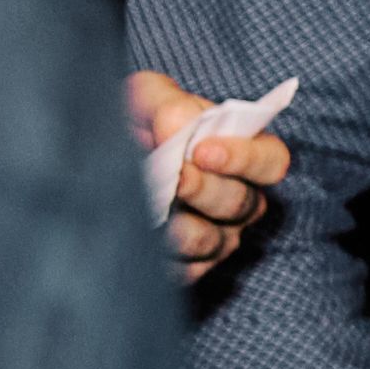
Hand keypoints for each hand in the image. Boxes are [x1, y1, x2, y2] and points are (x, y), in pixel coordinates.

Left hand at [129, 71, 291, 279]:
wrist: (98, 158)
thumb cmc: (137, 123)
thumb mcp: (148, 98)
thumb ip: (166, 103)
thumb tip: (177, 128)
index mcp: (245, 156)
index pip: (271, 161)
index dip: (245, 158)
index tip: (202, 150)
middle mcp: (240, 201)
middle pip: (242, 203)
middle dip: (207, 190)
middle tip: (174, 178)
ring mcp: (218, 238)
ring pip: (213, 241)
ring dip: (182, 228)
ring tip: (150, 211)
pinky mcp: (188, 268)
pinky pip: (183, 270)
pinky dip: (160, 256)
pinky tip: (138, 236)